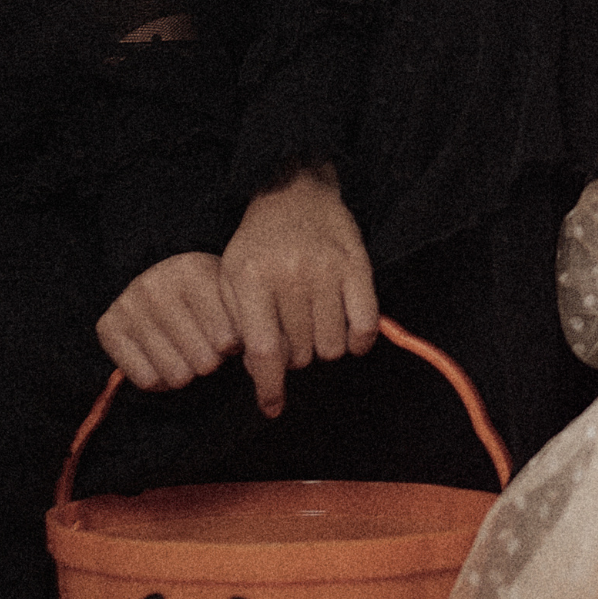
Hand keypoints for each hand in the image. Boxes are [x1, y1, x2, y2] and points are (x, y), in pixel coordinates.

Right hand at [98, 251, 238, 390]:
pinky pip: (148, 381)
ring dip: (189, 372)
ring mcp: (128, 306)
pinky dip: (162, 380)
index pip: (229, 341)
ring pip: (177, 376)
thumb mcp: (232, 297)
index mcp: (192, 271)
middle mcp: (154, 285)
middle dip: (212, 360)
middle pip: (204, 362)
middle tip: (207, 344)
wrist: (161, 282)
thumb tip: (266, 364)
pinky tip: (165, 358)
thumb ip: (250, 324)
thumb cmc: (208, 296)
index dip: (235, 348)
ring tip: (188, 350)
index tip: (231, 336)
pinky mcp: (107, 328)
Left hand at [218, 165, 376, 416]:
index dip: (269, 387)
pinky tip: (347, 334)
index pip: (264, 350)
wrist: (294, 191)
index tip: (272, 407)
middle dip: (294, 356)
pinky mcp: (358, 266)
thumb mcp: (232, 277)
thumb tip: (260, 373)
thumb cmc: (259, 242)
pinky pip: (365, 326)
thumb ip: (240, 324)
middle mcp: (291, 275)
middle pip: (300, 353)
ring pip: (332, 346)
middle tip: (290, 334)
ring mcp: (328, 270)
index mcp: (252, 279)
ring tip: (314, 326)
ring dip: (323, 347)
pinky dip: (358, 341)